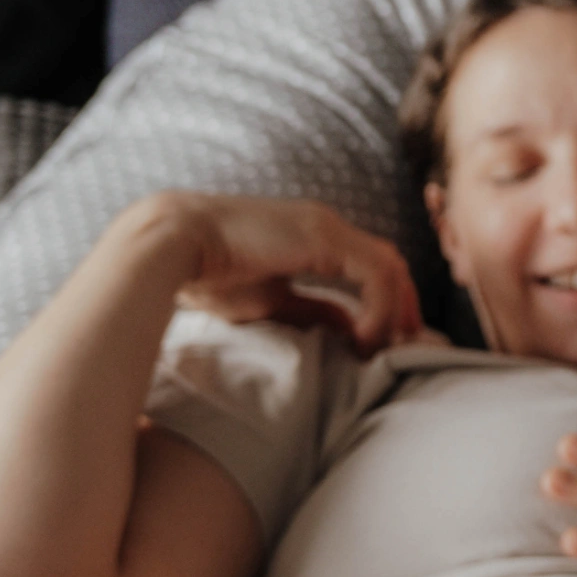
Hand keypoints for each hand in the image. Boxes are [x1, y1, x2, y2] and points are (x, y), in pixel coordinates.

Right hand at [140, 192, 423, 354]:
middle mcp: (327, 227)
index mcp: (315, 239)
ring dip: (395, 311)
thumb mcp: (272, 301)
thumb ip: (313, 311)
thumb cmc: (209, 274)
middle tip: (406, 348)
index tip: (388, 343)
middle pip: (390, 264)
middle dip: (405, 307)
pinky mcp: (323, 237)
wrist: (171, 246)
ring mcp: (327, 227)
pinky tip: (361, 339)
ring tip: (382, 349)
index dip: (389, 304)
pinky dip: (379, 308)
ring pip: (389, 267)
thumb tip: (349, 330)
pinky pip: (375, 274)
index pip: (372, 267)